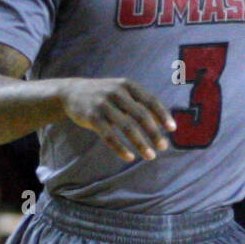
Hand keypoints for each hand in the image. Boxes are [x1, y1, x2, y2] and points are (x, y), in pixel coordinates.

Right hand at [61, 77, 175, 162]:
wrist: (71, 92)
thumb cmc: (104, 95)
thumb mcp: (122, 92)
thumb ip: (140, 104)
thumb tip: (163, 122)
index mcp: (127, 85)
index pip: (150, 100)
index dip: (163, 115)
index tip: (172, 129)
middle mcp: (116, 93)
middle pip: (141, 115)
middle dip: (154, 133)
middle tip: (163, 147)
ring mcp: (103, 104)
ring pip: (126, 127)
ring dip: (141, 144)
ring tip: (150, 156)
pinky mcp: (92, 117)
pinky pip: (109, 136)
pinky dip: (121, 148)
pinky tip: (129, 158)